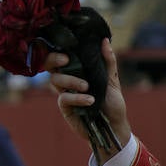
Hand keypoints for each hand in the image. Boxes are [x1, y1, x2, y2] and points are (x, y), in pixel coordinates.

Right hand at [47, 38, 131, 163]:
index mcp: (77, 71)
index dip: (57, 51)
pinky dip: (77, 98)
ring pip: (55, 81)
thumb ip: (108, 60)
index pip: (60, 57)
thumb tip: (105, 40)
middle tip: (66, 60)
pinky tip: (89, 100)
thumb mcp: (113, 79)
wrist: (115, 125)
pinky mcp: (66, 109)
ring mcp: (65, 94)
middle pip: (50, 66)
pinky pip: (64, 99)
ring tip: (87, 86)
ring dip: (70, 81)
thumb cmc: (112, 101)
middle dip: (53, 60)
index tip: (66, 49)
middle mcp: (68, 81)